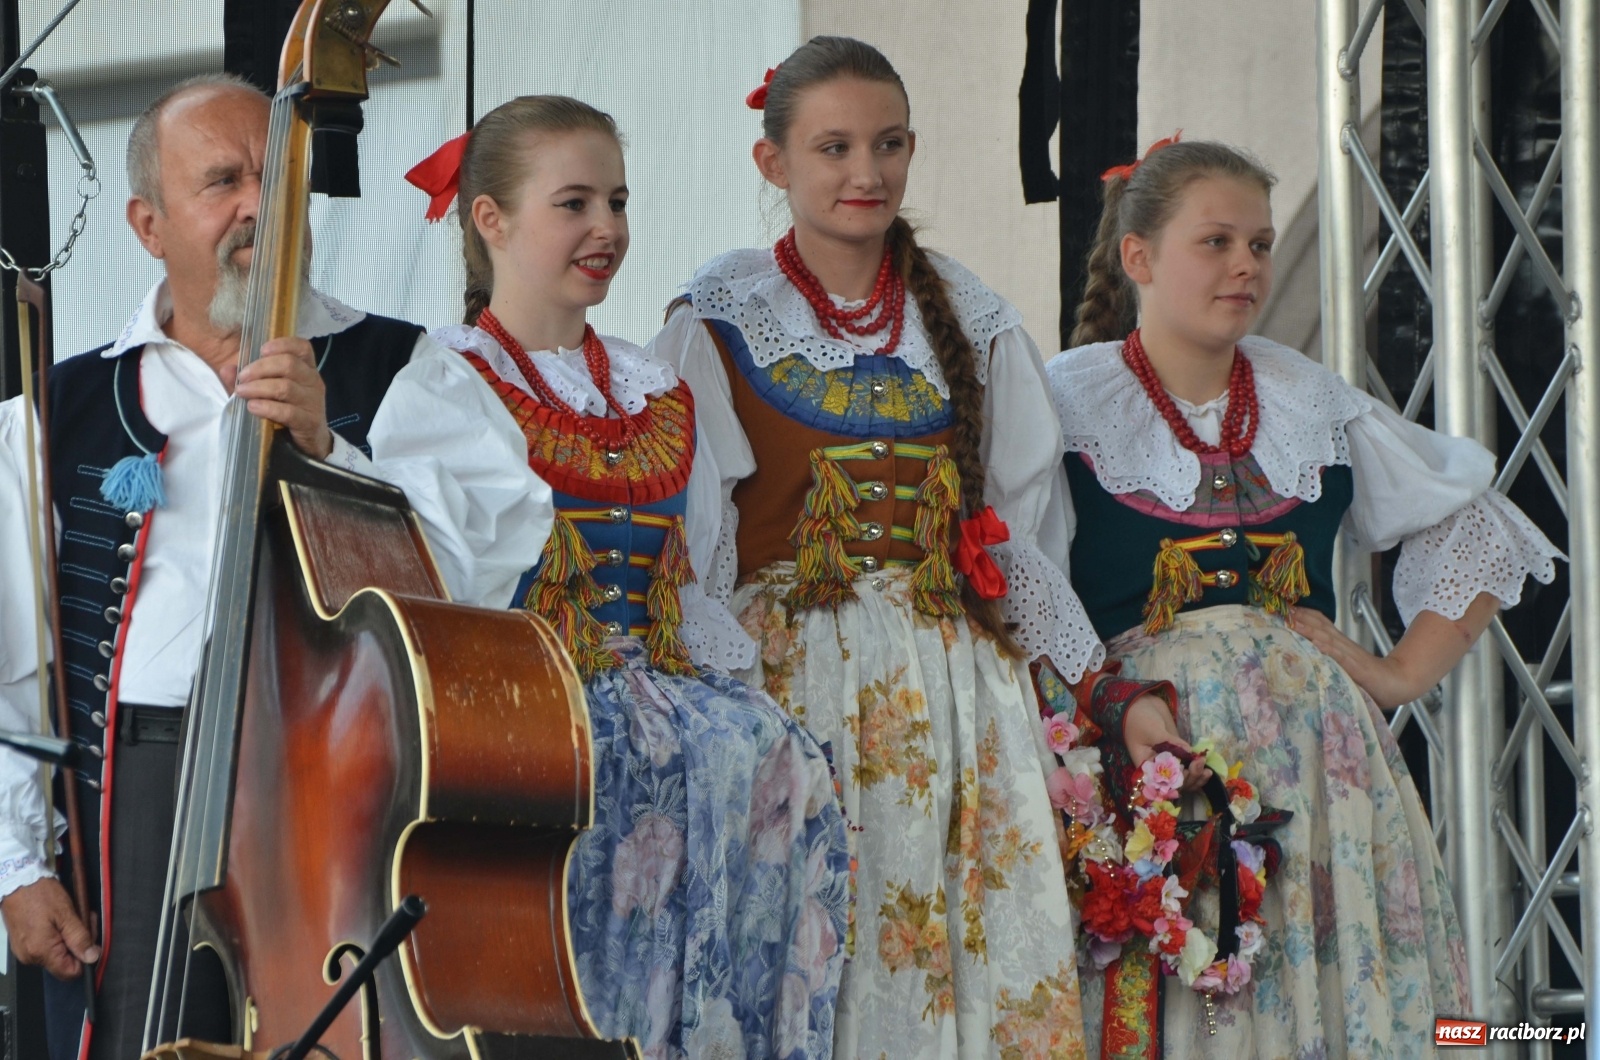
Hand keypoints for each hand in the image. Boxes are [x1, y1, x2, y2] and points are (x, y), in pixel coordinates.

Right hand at [0, 878, 98, 979]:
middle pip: (65, 962)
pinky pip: (46, 947)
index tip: (90, 937)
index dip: (85, 957)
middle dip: (79, 943)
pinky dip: (57, 936)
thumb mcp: (67, 914)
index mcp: (42, 952)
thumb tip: (92, 957)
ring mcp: (24, 951)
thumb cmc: (40, 894)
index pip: (71, 973)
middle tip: (84, 920)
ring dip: (69, 937)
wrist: (17, 881)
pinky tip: (60, 920)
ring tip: (71, 916)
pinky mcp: (22, 944)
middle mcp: (30, 957)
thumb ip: (80, 938)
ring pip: (57, 954)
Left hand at [235, 336, 332, 458]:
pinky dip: (267, 407)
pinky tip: (253, 407)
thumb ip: (248, 379)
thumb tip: (227, 369)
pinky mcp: (309, 421)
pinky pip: (287, 412)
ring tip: (242, 392)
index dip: (282, 344)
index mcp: (307, 368)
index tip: (261, 350)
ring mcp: (313, 402)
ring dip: (259, 388)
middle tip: (242, 377)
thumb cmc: (287, 409)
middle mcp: (313, 381)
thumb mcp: (269, 390)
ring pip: (286, 387)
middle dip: (261, 368)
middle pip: (289, 364)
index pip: (302, 347)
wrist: (310, 441)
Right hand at [1122, 694, 1210, 792]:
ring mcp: (1168, 763)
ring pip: (1184, 781)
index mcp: (1146, 766)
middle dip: (1189, 778)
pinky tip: (1207, 771)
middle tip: (1199, 764)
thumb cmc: (1138, 719)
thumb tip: (1189, 752)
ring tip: (1207, 771)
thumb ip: (1170, 742)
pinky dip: (1198, 773)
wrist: (1140, 706)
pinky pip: (1188, 770)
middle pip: (1175, 784)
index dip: (1174, 782)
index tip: (1186, 770)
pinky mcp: (1177, 756)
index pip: (1161, 783)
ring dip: (1196, 779)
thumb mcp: (1152, 730)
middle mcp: (1156, 769)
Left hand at [1289, 606, 1424, 708]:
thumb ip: (1327, 657)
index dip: (1302, 614)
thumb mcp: (1343, 664)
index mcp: (1339, 643)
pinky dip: (1328, 648)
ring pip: (1327, 637)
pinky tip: (1316, 642)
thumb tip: (1305, 653)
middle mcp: (1342, 645)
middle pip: (1320, 625)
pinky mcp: (1357, 667)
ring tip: (1292, 621)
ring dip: (1308, 628)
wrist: (1396, 682)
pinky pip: (1340, 655)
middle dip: (1299, 617)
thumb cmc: (1367, 676)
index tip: (1282, 608)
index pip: (1320, 622)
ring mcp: (1350, 655)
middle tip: (1280, 609)